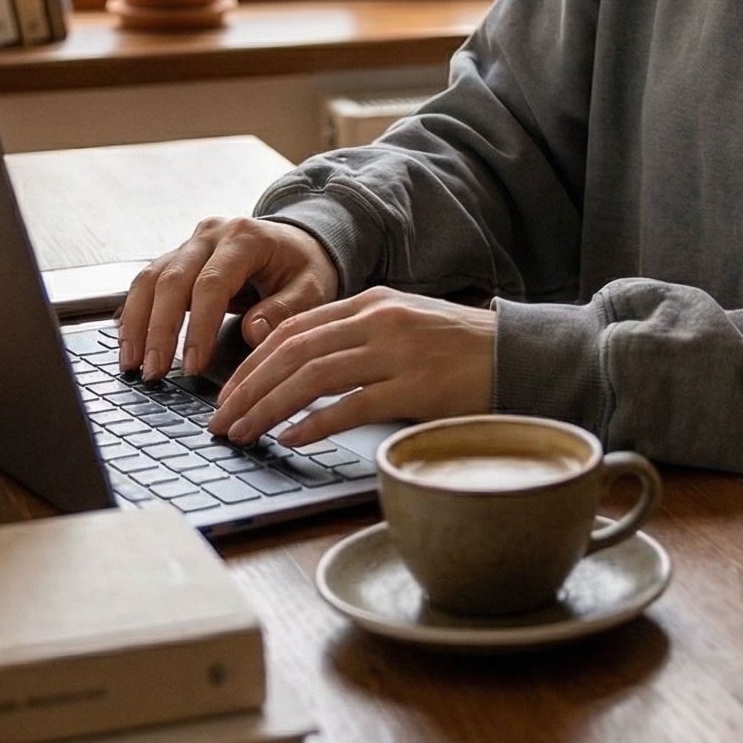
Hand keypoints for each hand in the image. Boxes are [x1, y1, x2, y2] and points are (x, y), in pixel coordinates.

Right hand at [117, 217, 340, 380]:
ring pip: (150, 278)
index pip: (211, 284)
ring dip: (136, 322)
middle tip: (152, 372)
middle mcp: (211, 235)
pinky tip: (125, 337)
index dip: (198, 327)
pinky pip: (148, 281)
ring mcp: (191, 244)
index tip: (192, 366)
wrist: (297, 243)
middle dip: (158, 330)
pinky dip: (134, 310)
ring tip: (131, 363)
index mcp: (245, 238)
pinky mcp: (178, 257)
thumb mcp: (312, 289)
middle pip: (172, 280)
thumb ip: (285, 310)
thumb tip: (252, 332)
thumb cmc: (305, 268)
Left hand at [207, 289, 496, 444]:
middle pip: (292, 351)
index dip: (251, 361)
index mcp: (372, 302)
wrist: (521, 355)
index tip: (227, 393)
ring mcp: (398, 351)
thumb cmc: (461, 350)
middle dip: (247, 389)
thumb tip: (301, 371)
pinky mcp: (418, 386)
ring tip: (244, 433)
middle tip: (221, 421)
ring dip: (269, 408)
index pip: (293, 329)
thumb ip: (358, 339)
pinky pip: (353, 404)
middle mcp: (379, 320)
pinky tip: (292, 439)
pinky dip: (316, 423)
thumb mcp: (404, 328)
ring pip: (312, 376)